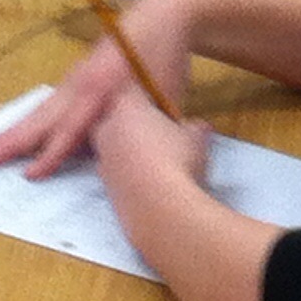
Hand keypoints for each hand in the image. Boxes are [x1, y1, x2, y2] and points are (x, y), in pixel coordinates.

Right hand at [0, 0, 191, 179]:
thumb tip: (132, 163)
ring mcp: (76, 78)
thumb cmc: (166, 58)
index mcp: (103, 86)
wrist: (162, 16)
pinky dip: (32, 119)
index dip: (52, 152)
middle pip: (44, 117)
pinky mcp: (77, 77)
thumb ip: (141, 127)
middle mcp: (81, 82)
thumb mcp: (163, 95)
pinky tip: (17, 134)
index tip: (30, 174)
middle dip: (15, 139)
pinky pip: (50, 102)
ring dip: (16, 131)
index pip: (73, 127)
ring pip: (42, 109)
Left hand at [91, 93, 213, 190]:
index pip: (131, 92)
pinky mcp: (104, 188)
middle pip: (118, 120)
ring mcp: (102, 160)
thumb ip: (195, 127)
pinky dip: (131, 178)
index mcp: (126, 107)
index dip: (149, 101)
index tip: (165, 112)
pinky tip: (152, 188)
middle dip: (136, 128)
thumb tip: (198, 126)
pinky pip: (118, 175)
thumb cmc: (178, 160)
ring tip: (160, 168)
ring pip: (116, 150)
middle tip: (162, 140)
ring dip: (132, 155)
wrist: (158, 209)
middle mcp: (106, 129)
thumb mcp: (197, 138)